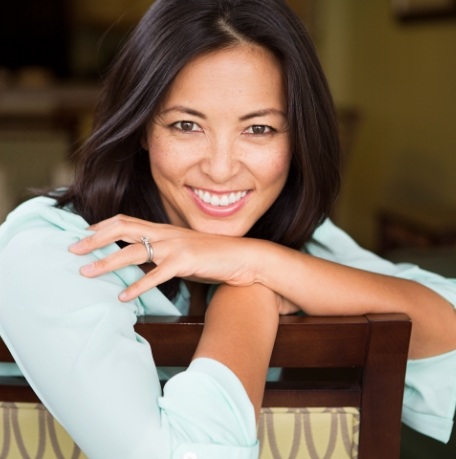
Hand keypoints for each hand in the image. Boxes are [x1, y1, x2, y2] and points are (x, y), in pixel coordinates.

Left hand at [69, 214, 260, 300]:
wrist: (242, 256)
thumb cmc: (211, 255)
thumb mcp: (182, 249)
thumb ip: (161, 252)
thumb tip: (140, 262)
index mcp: (163, 229)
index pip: (125, 220)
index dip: (101, 227)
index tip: (82, 236)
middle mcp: (165, 233)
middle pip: (121, 228)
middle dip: (94, 239)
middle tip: (72, 250)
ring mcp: (175, 246)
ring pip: (133, 250)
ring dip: (106, 262)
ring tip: (86, 272)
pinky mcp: (186, 261)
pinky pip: (156, 274)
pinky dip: (137, 285)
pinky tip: (123, 296)